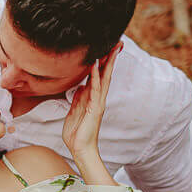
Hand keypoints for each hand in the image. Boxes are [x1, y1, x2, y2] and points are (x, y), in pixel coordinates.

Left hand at [62, 43, 121, 159]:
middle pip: (106, 74)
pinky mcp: (94, 108)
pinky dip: (95, 77)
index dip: (102, 63)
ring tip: (111, 48)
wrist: (80, 148)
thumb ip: (78, 99)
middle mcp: (98, 99)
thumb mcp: (74, 112)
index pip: (99, 77)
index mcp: (92, 99)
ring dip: (107, 63)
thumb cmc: (76, 133)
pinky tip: (95, 66)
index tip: (106, 49)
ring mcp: (98, 103)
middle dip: (110, 59)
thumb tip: (80, 88)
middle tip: (117, 43)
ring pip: (104, 79)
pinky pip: (95, 89)